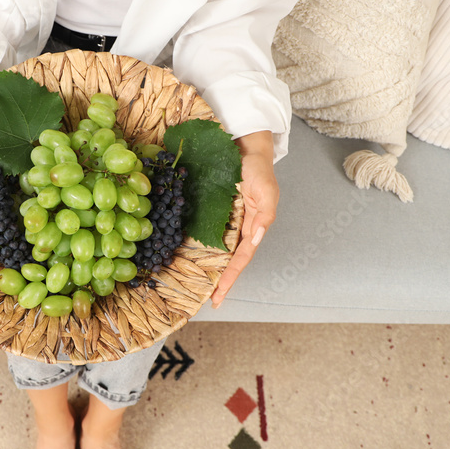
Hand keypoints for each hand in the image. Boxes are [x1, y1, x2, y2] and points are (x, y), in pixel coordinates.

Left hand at [211, 131, 277, 308]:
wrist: (246, 147)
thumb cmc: (259, 170)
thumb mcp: (267, 191)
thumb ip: (264, 215)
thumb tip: (256, 239)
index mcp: (253, 227)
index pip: (241, 259)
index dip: (230, 278)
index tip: (218, 296)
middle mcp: (239, 228)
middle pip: (229, 260)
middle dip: (220, 281)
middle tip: (208, 301)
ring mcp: (226, 220)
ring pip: (217, 250)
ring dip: (209, 268)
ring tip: (196, 286)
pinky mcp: (213, 210)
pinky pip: (205, 231)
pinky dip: (197, 245)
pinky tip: (183, 254)